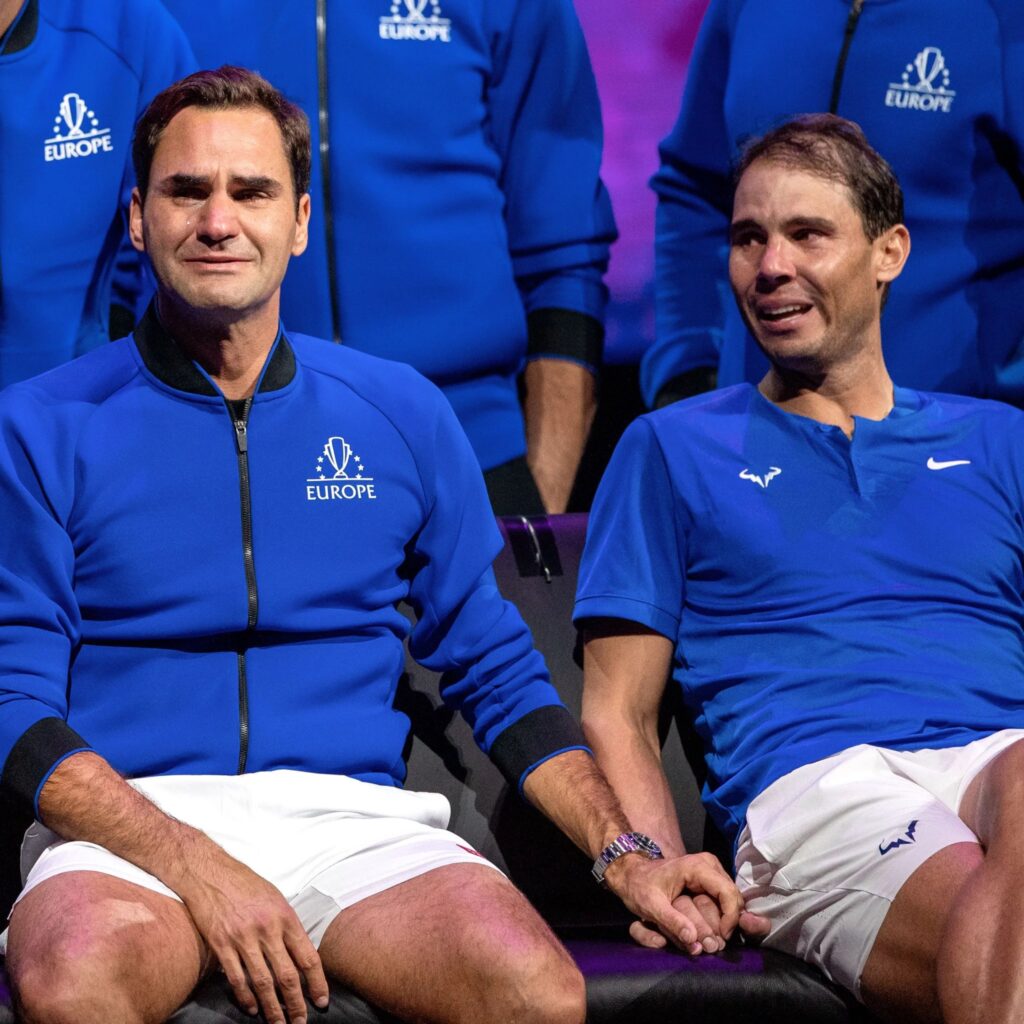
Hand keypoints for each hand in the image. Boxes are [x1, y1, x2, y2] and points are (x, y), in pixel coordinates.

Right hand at [176, 849, 329, 1023]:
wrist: (210, 871)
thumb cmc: (246, 884)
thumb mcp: (276, 899)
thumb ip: (287, 926)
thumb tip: (299, 953)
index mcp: (286, 917)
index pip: (308, 957)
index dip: (316, 983)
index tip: (321, 1001)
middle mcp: (267, 929)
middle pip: (287, 976)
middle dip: (296, 1003)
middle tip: (300, 1021)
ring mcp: (243, 938)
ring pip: (262, 983)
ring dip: (272, 1008)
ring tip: (279, 1023)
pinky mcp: (221, 944)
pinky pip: (236, 978)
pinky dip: (245, 997)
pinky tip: (252, 1009)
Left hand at [603, 851, 769, 954]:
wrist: (632, 875)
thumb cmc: (640, 886)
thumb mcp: (651, 905)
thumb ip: (672, 922)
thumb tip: (694, 940)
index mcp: (697, 866)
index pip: (728, 893)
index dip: (730, 919)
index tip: (721, 938)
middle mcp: (709, 866)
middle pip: (733, 899)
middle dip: (726, 923)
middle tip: (716, 944)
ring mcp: (711, 872)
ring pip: (729, 902)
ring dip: (722, 922)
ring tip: (712, 939)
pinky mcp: (709, 881)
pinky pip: (722, 902)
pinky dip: (718, 918)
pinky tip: (709, 930)